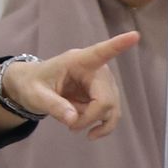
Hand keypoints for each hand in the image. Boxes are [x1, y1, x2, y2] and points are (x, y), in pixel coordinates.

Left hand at [0, 34, 140, 136]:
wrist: (32, 88)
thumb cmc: (32, 84)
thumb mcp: (36, 95)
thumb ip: (53, 106)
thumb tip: (73, 120)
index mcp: (78, 61)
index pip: (101, 52)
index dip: (118, 45)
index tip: (134, 35)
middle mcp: (96, 70)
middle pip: (106, 97)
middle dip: (91, 116)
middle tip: (71, 127)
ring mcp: (102, 84)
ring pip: (112, 108)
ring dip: (97, 122)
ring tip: (74, 128)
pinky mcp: (103, 96)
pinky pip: (110, 114)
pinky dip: (102, 125)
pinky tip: (91, 132)